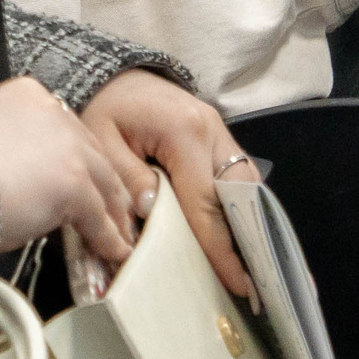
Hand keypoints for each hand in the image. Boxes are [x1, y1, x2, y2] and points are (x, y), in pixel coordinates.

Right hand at [0, 77, 136, 269]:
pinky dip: (108, 237)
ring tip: (118, 236)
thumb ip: (14, 148)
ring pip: (103, 184)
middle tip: (112, 211)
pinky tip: (112, 250)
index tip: (83, 177)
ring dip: (112, 213)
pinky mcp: (73, 184)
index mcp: (29, 95)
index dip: (77, 159)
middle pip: (92, 153)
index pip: (65, 130)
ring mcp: (66, 147)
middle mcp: (53, 112)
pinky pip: (98, 216)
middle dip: (103, 186)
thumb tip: (25, 179)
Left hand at [80, 70, 255, 300]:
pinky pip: (238, 175)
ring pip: (247, 184)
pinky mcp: (217, 136)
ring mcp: (219, 130)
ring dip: (251, 224)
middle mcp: (211, 129)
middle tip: (258, 284)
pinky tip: (241, 237)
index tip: (237, 282)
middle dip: (249, 240)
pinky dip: (242, 207)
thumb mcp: (101, 140)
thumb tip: (152, 213)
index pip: (206, 201)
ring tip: (255, 268)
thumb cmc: (102, 107)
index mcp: (184, 131)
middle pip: (240, 193)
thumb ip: (127, 177)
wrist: (110, 74)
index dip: (220, 246)